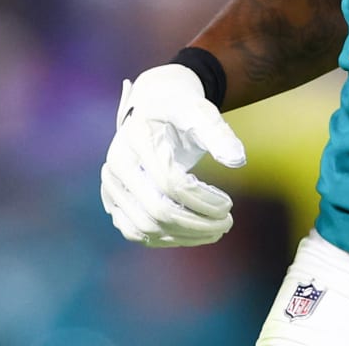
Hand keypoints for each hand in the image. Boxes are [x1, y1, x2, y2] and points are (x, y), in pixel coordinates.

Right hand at [101, 63, 246, 246]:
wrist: (152, 110)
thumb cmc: (179, 110)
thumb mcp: (199, 110)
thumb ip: (218, 132)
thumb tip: (238, 160)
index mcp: (135, 138)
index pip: (169, 182)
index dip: (202, 199)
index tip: (228, 204)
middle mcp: (116, 165)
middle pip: (156, 210)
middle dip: (197, 223)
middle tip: (227, 223)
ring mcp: (111, 187)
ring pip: (145, 228)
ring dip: (185, 236)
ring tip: (216, 231)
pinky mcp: (114, 202)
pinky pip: (136, 232)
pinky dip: (167, 238)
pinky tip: (194, 233)